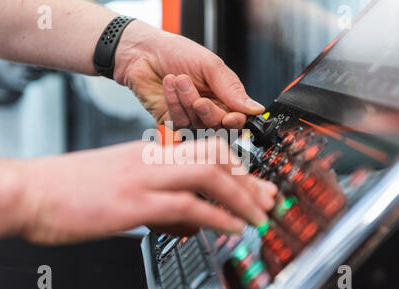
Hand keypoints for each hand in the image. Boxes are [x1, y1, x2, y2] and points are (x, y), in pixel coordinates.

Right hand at [18, 138, 276, 244]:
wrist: (31, 192)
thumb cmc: (70, 188)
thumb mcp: (120, 183)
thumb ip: (155, 196)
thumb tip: (185, 215)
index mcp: (147, 154)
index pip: (202, 150)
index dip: (233, 166)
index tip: (250, 183)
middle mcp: (150, 160)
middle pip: (213, 158)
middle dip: (247, 179)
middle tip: (268, 197)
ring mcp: (143, 180)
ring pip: (207, 177)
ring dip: (240, 198)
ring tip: (259, 215)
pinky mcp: (133, 203)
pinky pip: (187, 205)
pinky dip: (216, 216)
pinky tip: (231, 227)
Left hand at [113, 20, 264, 129]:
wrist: (142, 51)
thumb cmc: (176, 52)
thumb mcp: (210, 65)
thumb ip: (232, 89)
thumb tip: (256, 108)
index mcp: (223, 94)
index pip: (237, 117)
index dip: (235, 122)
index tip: (230, 117)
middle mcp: (209, 107)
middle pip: (219, 126)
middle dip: (209, 113)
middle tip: (200, 99)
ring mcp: (190, 115)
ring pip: (198, 125)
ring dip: (188, 102)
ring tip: (179, 79)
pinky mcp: (171, 120)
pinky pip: (179, 122)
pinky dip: (174, 104)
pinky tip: (168, 85)